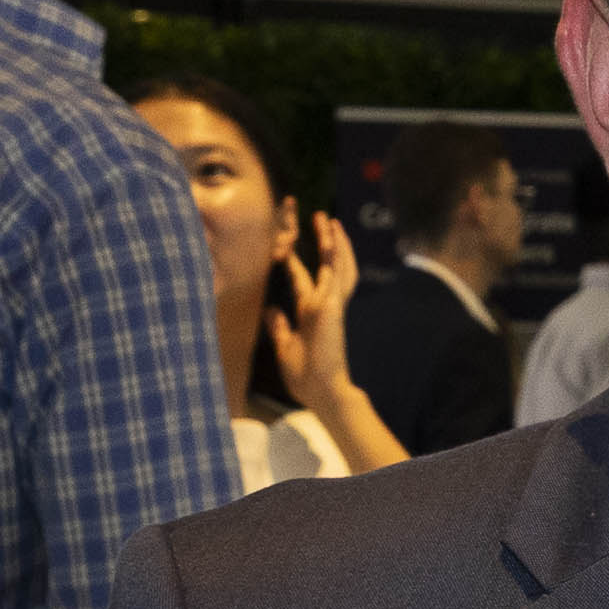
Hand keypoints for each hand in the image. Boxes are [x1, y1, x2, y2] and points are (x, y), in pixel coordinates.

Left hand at [272, 217, 370, 426]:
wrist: (320, 390)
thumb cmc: (304, 375)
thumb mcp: (284, 346)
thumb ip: (279, 326)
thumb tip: (270, 309)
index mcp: (311, 313)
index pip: (302, 280)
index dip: (295, 262)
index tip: (286, 248)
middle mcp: (323, 304)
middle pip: (327, 265)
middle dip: (324, 241)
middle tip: (319, 218)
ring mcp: (330, 304)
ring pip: (338, 265)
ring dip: (335, 242)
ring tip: (329, 220)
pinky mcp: (332, 307)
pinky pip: (336, 275)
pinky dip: (336, 255)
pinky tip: (332, 237)